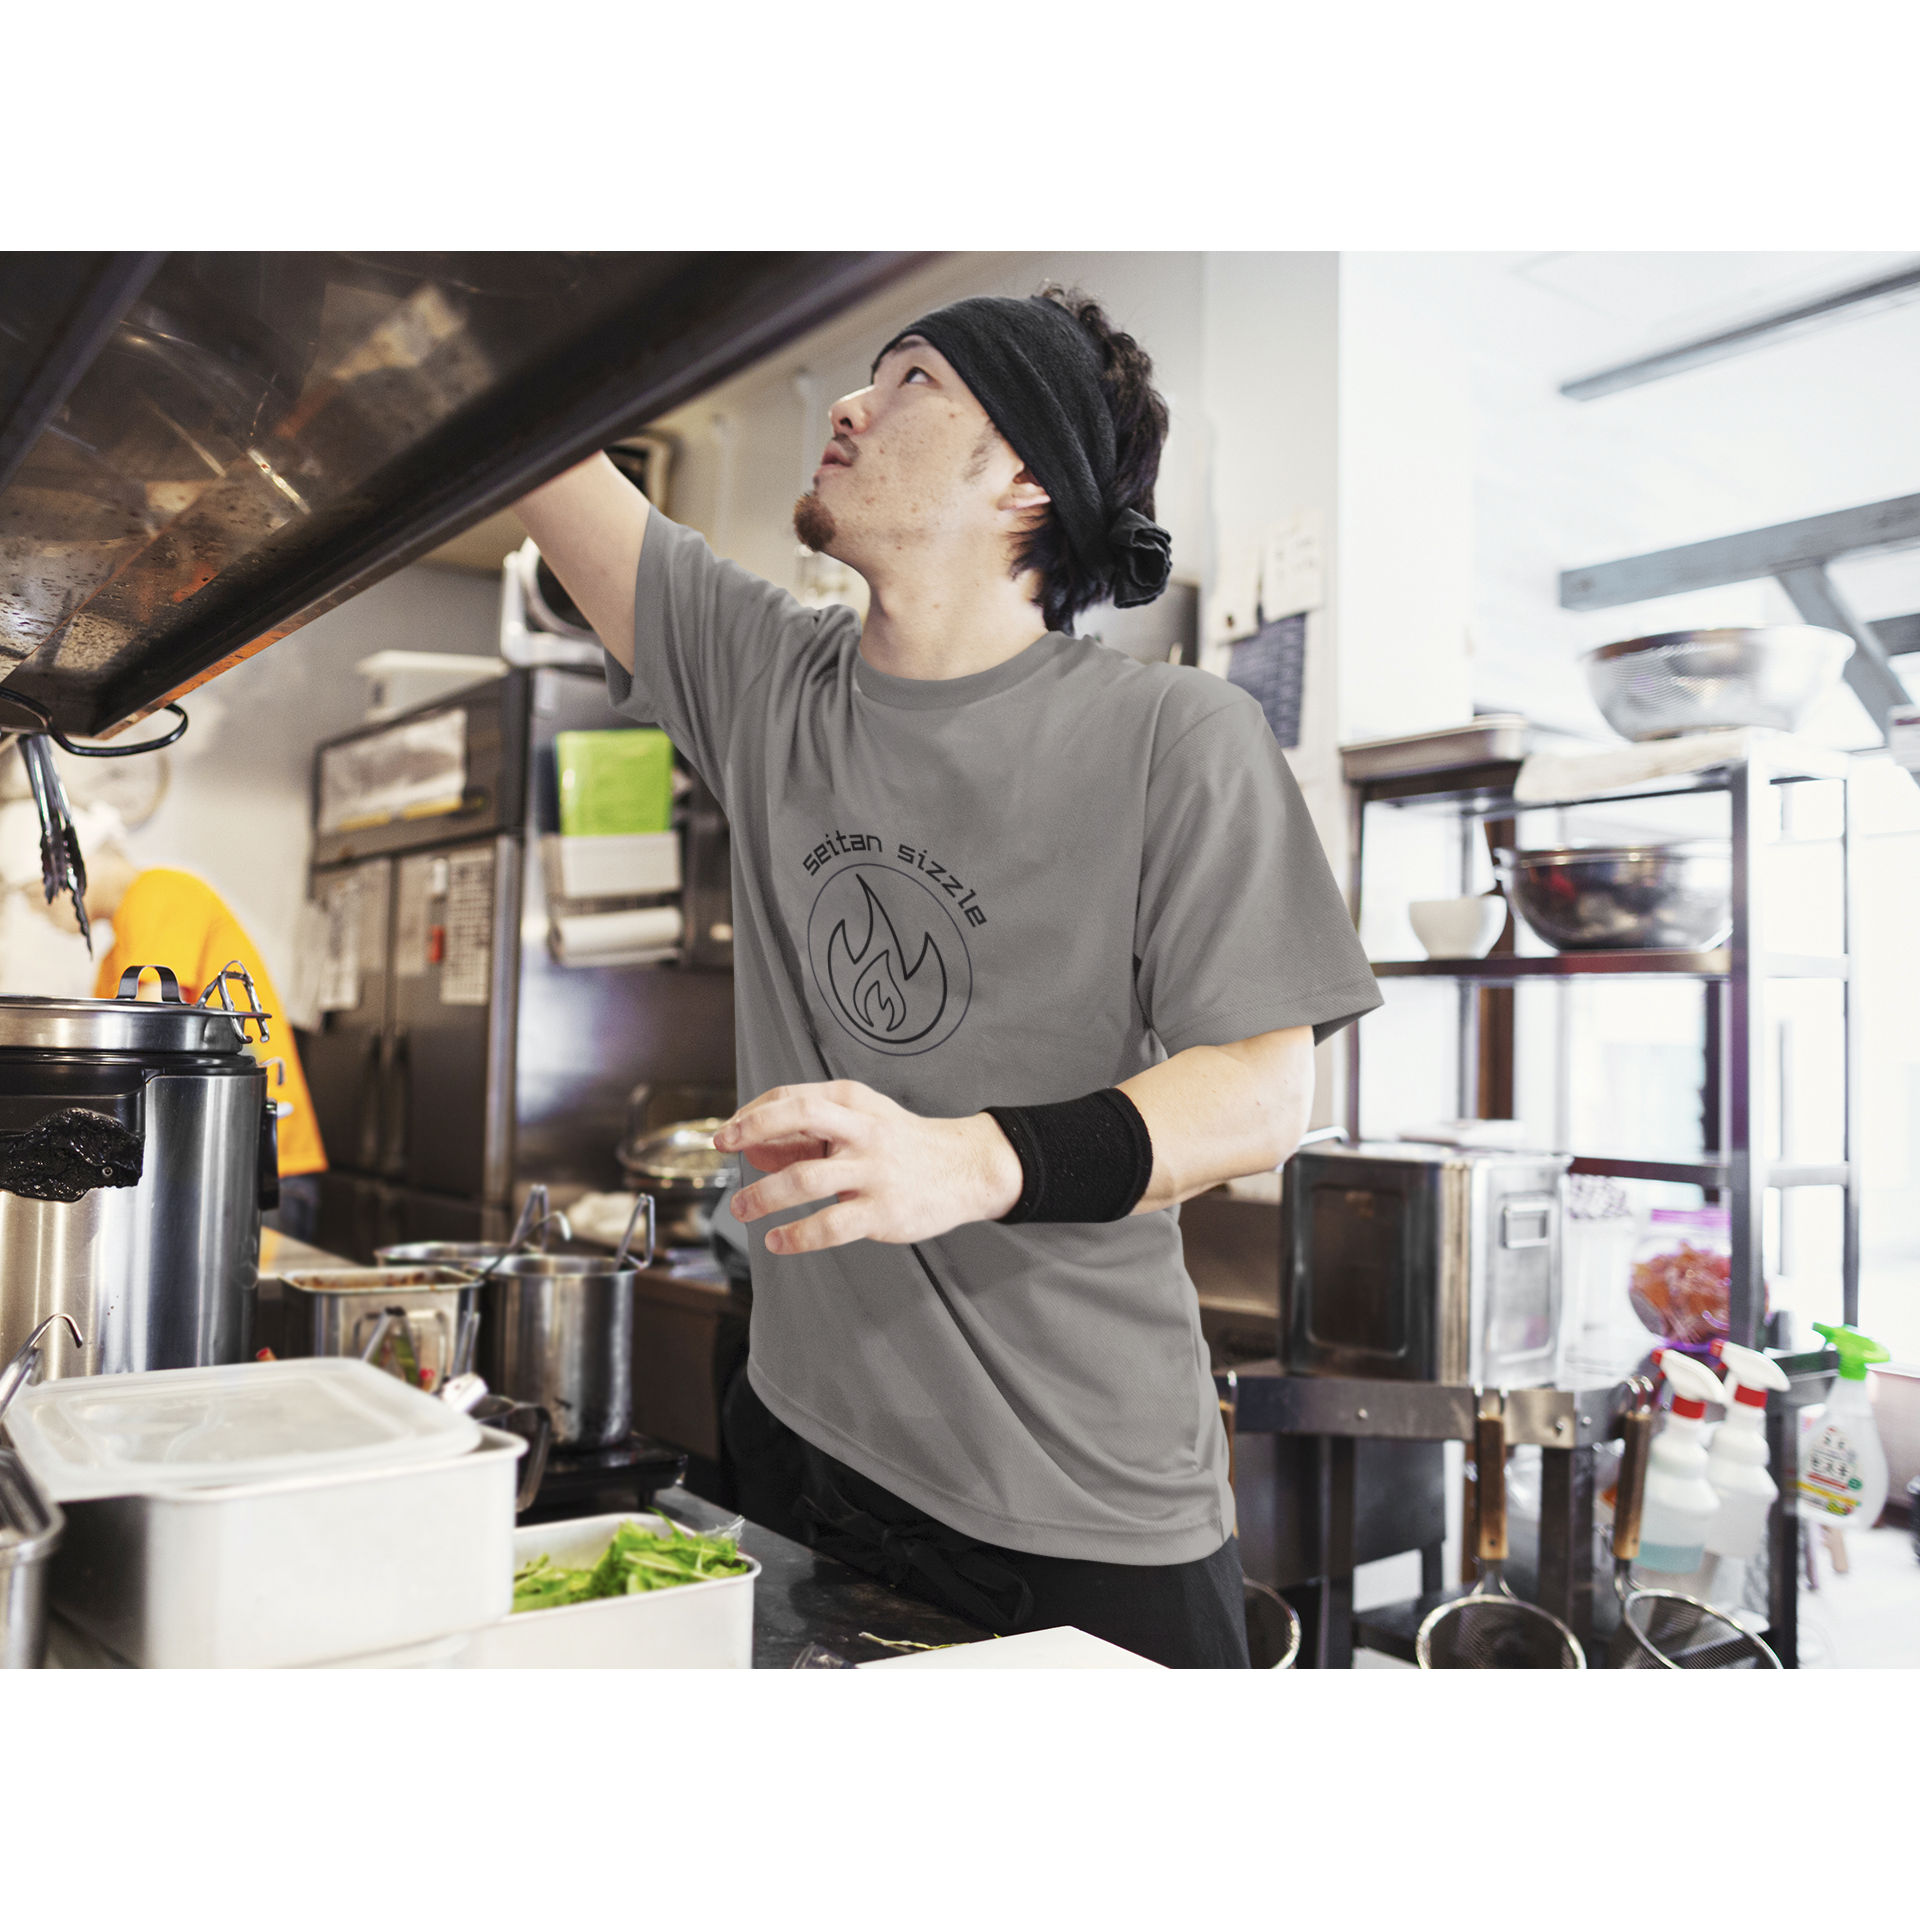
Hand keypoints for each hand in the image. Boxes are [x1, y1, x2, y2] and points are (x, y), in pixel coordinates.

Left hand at [715, 1080, 1022, 1255]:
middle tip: (724, 1147)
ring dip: (764, 1195)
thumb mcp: (858, 1125)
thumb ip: (806, 1137)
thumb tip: (751, 1149)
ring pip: (806, 1178)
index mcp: (853, 1102)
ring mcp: (873, 1171)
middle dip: (753, 1129)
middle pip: (801, 1117)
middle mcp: (862, 1130)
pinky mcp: (883, 1210)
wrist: (966, 1168)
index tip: (727, 1133)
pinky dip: (797, 1235)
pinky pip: (830, 1225)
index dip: (752, 1114)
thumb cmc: (902, 1145)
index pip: (791, 1098)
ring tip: (742, 1208)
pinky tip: (778, 1241)